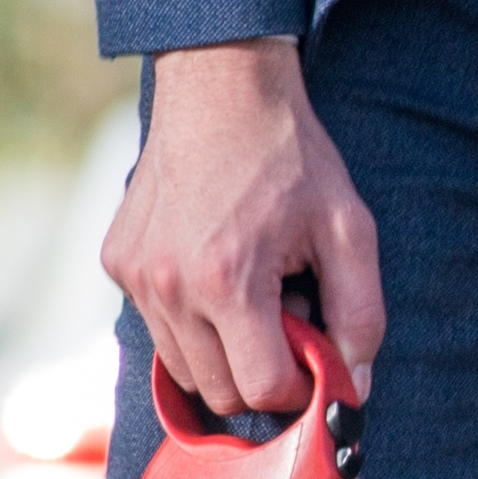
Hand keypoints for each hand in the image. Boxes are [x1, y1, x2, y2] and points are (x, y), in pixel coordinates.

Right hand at [111, 41, 385, 427]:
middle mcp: (169, 286)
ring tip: (251, 288)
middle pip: (219, 392)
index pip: (261, 391)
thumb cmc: (289, 156)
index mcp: (227, 282)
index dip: (299, 384)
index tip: (314, 353)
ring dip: (223, 350)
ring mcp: (136, 276)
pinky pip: (157, 326)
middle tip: (286, 312)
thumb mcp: (348, 228)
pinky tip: (215, 266)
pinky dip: (190, 319)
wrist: (220, 86)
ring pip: (183, 368)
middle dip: (260, 371)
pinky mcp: (117, 262)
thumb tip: (355, 387)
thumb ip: (360, 316)